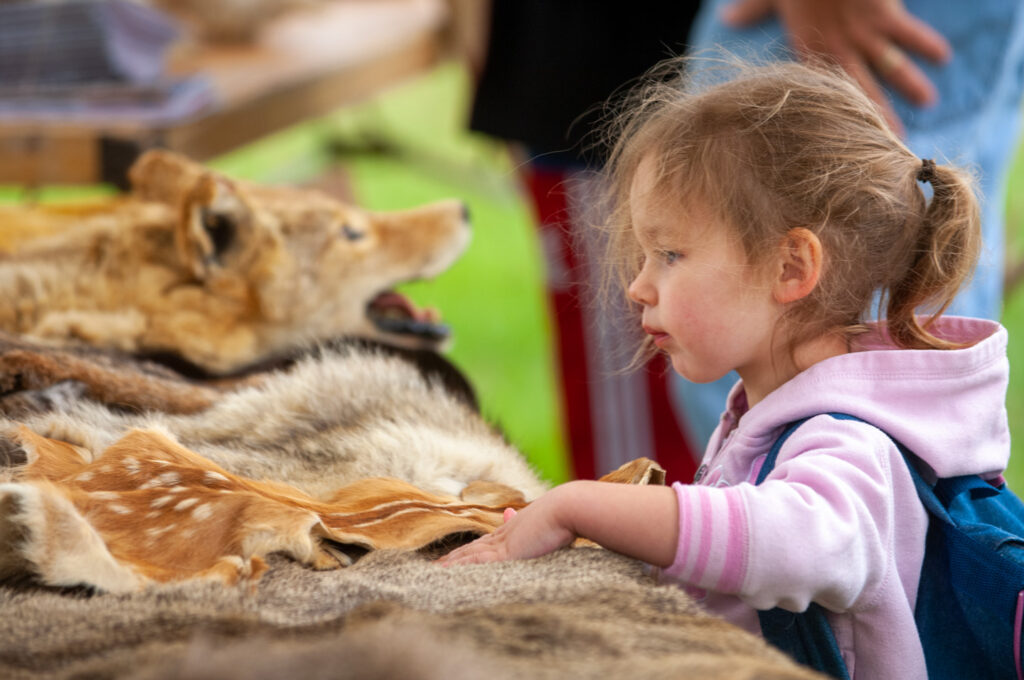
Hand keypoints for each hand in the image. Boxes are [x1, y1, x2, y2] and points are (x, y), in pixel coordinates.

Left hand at [438, 489, 574, 565]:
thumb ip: (538, 524)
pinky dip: (460, 566)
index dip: (474, 549)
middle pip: (474, 547)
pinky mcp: (506, 552)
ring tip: (436, 570)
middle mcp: (506, 533)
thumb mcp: (550, 520)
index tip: (462, 554)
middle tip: (439, 563)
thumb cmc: (569, 514)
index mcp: (517, 527)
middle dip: (457, 556)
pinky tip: (446, 571)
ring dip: (452, 562)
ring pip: (470, 554)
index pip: (489, 541)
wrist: (569, 507)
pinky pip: (475, 560)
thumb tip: (518, 513)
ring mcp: (504, 542)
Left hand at [722, 0, 951, 132]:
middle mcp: (836, 49)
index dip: (830, 116)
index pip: (819, 91)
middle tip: (893, 144)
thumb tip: (726, 18)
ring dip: (909, 84)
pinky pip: (908, 32)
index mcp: (807, 49)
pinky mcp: (883, 14)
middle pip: (860, 91)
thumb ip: (752, 10)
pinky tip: (944, 56)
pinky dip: (926, 42)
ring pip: (889, 66)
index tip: (839, 139)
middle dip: (877, 118)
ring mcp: (862, 33)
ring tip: (928, 103)